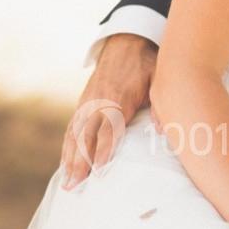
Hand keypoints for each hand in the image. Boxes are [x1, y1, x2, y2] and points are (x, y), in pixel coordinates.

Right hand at [61, 34, 157, 188]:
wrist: (126, 42)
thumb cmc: (145, 64)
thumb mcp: (159, 78)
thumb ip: (160, 102)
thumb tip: (164, 130)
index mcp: (117, 99)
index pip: (109, 130)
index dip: (104, 150)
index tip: (98, 171)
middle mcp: (97, 103)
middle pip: (87, 137)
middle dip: (80, 163)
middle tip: (75, 186)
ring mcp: (87, 104)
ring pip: (75, 136)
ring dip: (70, 160)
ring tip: (68, 183)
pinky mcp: (82, 104)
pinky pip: (72, 129)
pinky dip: (67, 148)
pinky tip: (65, 165)